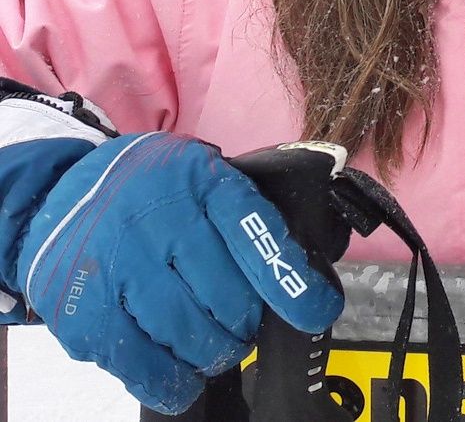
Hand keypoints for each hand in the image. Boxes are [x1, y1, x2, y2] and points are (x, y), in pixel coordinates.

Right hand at [10, 133, 342, 412]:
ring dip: (213, 351)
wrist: (57, 195)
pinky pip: (138, 362)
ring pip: (186, 333)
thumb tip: (298, 274)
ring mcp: (115, 267)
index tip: (317, 311)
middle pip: (225, 297)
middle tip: (244, 325)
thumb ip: (243, 214)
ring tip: (214, 346)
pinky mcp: (80, 311)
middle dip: (247, 323)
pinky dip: (169, 379)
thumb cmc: (151, 191)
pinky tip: (182, 378)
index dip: (289, 280)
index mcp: (198, 181)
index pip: (253, 233)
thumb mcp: (202, 174)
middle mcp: (155, 220)